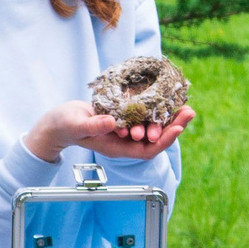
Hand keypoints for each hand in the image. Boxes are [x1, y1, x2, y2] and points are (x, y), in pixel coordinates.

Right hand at [23, 100, 191, 164]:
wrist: (58, 122)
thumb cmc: (64, 126)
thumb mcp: (77, 124)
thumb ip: (94, 125)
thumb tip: (113, 122)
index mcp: (117, 147)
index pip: (146, 150)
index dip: (164, 141)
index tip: (178, 129)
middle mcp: (124, 140)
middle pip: (155, 139)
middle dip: (174, 127)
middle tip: (190, 112)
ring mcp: (124, 129)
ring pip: (152, 127)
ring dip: (169, 117)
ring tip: (185, 105)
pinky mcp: (123, 117)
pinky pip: (144, 115)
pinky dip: (156, 108)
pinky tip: (166, 97)